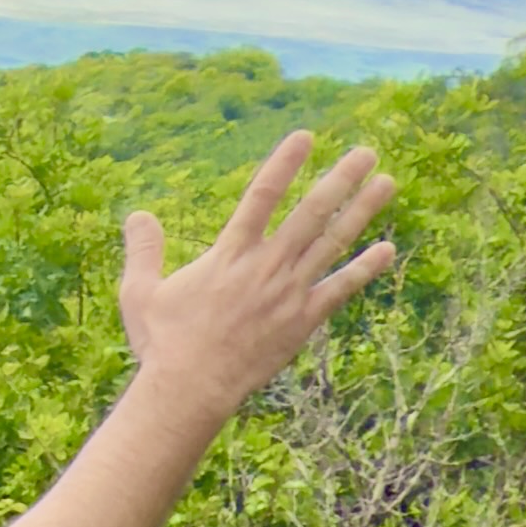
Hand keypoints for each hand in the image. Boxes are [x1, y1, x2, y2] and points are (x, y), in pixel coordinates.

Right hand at [118, 132, 398, 425]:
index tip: (306, 136)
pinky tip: (386, 249)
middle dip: (341, 178)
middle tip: (367, 152)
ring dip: (362, 211)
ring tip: (387, 183)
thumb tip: (137, 215)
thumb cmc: (163, 343)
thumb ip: (144, 250)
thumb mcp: (139, 292)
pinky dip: (364, 268)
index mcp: (229, 253)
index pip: (262, 195)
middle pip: (311, 211)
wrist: (189, 390)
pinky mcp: (302, 321)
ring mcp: (288, 292)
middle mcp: (265, 266)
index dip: (285, 163)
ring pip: (333, 242)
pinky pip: (340, 288)